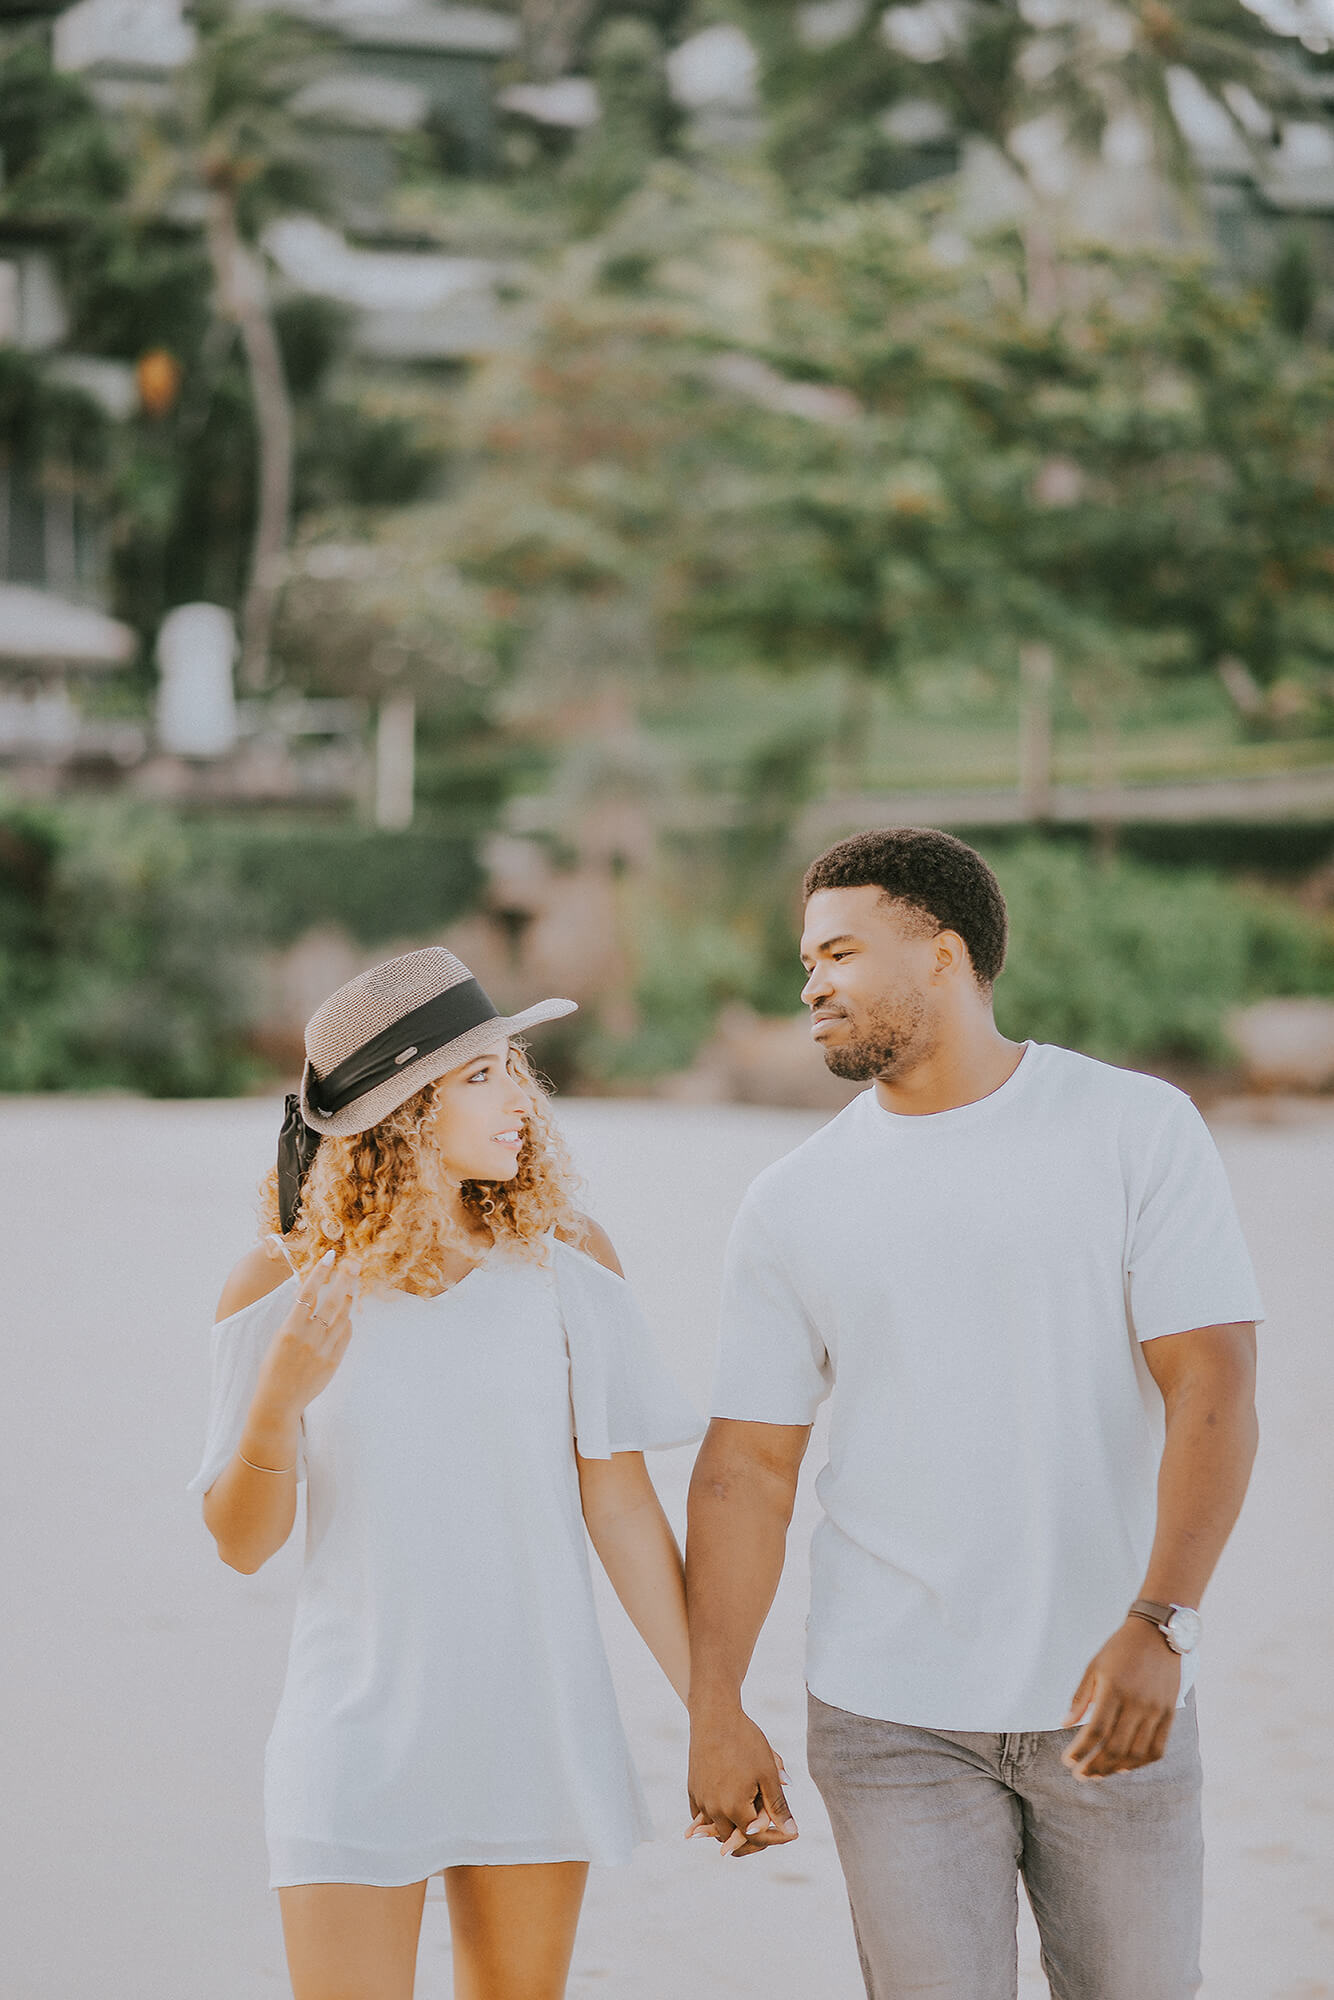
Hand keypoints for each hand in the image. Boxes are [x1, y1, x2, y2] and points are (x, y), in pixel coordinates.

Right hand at [252, 1253, 357, 1425]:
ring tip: (351, 1286)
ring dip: (348, 1298)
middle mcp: (308, 1337)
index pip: (308, 1292)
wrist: (278, 1402)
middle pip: (332, 1300)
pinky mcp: (333, 1361)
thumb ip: (296, 1319)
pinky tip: (346, 1316)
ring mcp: (323, 1349)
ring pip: (342, 1316)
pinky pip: (345, 1335)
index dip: (320, 1272)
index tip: (330, 1256)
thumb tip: (310, 1297)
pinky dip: (347, 1323)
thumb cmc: (272, 1369)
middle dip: (345, 1279)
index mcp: (290, 1328)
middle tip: (355, 1263)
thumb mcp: (278, 1338)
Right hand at [687, 1705, 796, 1857]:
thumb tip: (792, 1831)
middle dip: (753, 1838)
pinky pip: (702, 1816)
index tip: (790, 1834)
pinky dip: (714, 1821)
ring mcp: (701, 1800)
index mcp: (735, 1808)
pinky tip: (727, 1814)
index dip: (775, 1838)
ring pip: (717, 1829)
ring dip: (733, 1830)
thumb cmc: (745, 1742)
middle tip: (770, 1831)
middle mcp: (714, 1810)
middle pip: (733, 1839)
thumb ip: (778, 1806)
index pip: (756, 1838)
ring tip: (751, 1824)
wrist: (715, 1716)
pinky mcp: (693, 1790)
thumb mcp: (767, 1773)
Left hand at [1061, 1619, 1181, 1779]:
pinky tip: (1126, 1766)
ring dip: (1116, 1769)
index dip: (1080, 1751)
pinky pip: (1157, 1748)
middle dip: (1095, 1766)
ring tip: (1100, 1774)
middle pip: (1115, 1747)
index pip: (1095, 1731)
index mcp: (1114, 1689)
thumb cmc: (1120, 1648)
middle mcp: (1136, 1703)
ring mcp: (1155, 1710)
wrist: (1157, 1633)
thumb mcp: (1094, 1666)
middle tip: (1081, 1775)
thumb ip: (1081, 1697)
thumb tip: (1064, 1724)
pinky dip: (1141, 1763)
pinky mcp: (1169, 1714)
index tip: (1068, 1761)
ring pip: (1136, 1753)